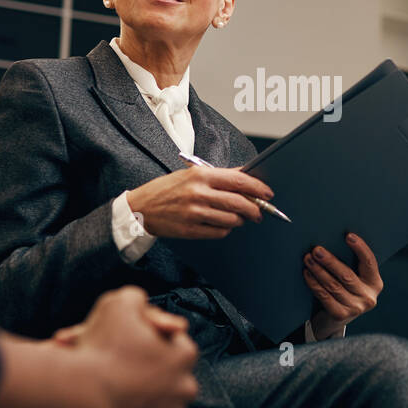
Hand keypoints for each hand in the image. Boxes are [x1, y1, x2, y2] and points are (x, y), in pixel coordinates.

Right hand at [70, 286, 199, 407]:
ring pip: (161, 405)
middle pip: (169, 376)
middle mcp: (187, 388)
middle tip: (123, 369)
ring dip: (145, 399)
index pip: (173, 342)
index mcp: (185, 355)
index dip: (149, 340)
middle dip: (151, 372)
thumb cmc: (100, 348)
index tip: (128, 344)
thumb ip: (137, 300)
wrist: (80, 395)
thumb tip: (142, 305)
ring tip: (119, 391)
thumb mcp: (118, 304)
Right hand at [126, 165, 273, 238]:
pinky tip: (221, 225)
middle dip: (254, 208)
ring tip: (238, 218)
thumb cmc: (166, 190)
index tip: (267, 193)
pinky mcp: (190, 230)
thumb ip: (218, 176)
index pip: (238, 181)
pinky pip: (219, 232)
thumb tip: (245, 176)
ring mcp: (194, 213)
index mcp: (200, 175)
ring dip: (240, 220)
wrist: (140, 208)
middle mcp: (198, 193)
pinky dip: (225, 230)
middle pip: (239, 203)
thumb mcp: (190, 175)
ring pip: (232, 220)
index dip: (257, 188)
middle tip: (259, 211)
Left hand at [302, 232, 382, 337]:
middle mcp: (368, 297)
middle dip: (330, 261)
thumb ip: (350, 264)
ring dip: (318, 271)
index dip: (360, 248)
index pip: (369, 262)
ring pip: (334, 285)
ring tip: (308, 259)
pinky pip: (325, 296)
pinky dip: (314, 284)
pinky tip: (307, 274)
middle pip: (347, 275)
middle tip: (316, 250)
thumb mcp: (353, 279)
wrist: (334, 320)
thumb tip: (333, 239)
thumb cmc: (344, 290)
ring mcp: (356, 308)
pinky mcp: (341, 315)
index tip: (348, 236)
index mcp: (375, 283)